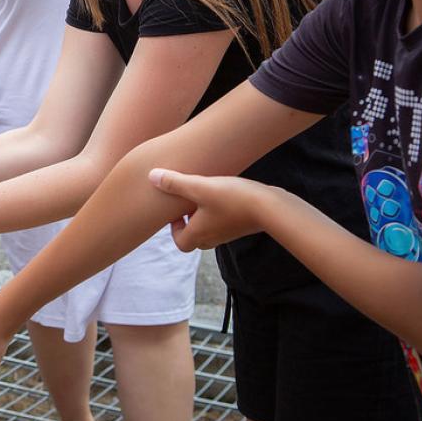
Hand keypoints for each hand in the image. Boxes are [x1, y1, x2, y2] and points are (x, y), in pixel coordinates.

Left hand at [148, 168, 274, 251]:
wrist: (270, 207)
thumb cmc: (232, 199)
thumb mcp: (200, 187)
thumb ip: (175, 183)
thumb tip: (151, 176)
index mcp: (199, 234)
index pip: (181, 244)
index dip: (174, 229)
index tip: (176, 211)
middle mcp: (213, 237)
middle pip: (195, 238)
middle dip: (189, 223)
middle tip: (188, 203)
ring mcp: (229, 233)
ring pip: (210, 230)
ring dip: (204, 216)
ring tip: (205, 194)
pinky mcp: (242, 225)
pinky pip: (224, 223)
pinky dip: (219, 212)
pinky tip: (223, 193)